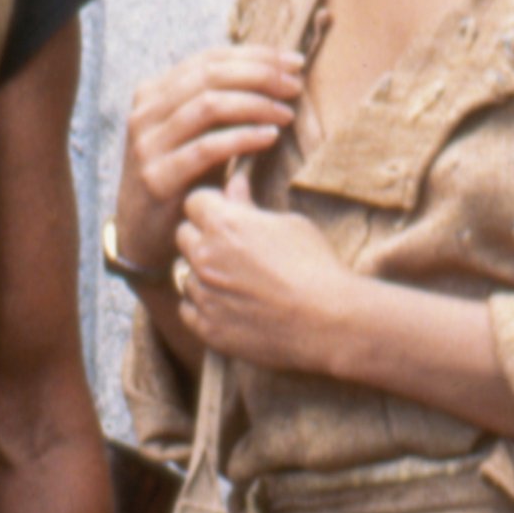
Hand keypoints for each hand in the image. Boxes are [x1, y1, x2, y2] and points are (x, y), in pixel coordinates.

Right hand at [114, 45, 299, 272]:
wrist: (142, 233)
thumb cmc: (182, 178)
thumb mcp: (194, 134)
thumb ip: (217, 104)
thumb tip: (273, 73)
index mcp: (153, 92)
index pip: (209, 58)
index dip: (255, 56)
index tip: (294, 63)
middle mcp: (145, 112)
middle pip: (210, 76)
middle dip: (259, 75)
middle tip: (295, 85)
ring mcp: (147, 144)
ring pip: (208, 105)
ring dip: (255, 104)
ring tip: (285, 113)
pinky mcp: (157, 177)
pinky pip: (206, 148)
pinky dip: (242, 138)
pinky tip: (269, 138)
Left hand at [173, 172, 356, 374]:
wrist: (330, 322)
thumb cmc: (316, 267)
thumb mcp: (289, 224)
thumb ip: (251, 205)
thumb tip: (234, 184)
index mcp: (225, 224)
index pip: (194, 201)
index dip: (210, 205)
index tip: (225, 213)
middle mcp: (206, 257)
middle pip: (183, 235)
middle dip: (202, 236)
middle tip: (230, 247)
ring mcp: (205, 295)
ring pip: (185, 273)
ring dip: (202, 273)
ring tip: (235, 280)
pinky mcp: (208, 328)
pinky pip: (188, 308)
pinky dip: (203, 305)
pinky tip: (228, 304)